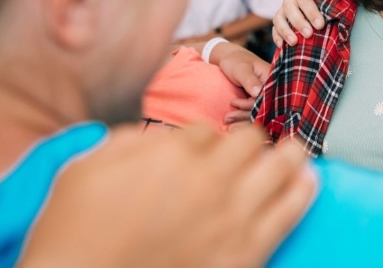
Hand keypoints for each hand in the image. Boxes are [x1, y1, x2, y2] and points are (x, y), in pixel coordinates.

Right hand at [21, 124, 316, 267]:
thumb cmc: (75, 232)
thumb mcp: (87, 167)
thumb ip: (133, 141)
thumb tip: (169, 138)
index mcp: (172, 154)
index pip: (210, 130)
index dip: (206, 137)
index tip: (202, 149)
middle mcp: (211, 180)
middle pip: (252, 140)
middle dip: (248, 140)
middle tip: (248, 147)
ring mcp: (232, 218)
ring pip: (280, 167)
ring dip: (286, 155)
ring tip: (294, 152)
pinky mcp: (246, 253)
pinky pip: (289, 213)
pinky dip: (302, 191)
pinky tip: (307, 180)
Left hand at [208, 42, 270, 125]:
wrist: (230, 60)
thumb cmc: (236, 61)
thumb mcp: (242, 68)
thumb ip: (250, 80)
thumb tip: (258, 92)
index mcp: (272, 79)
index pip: (266, 97)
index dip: (251, 104)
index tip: (235, 103)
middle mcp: (270, 90)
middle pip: (262, 108)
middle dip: (245, 115)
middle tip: (227, 117)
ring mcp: (263, 97)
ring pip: (256, 113)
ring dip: (241, 119)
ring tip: (226, 120)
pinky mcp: (256, 102)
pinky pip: (251, 113)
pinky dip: (241, 119)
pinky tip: (230, 125)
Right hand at [272, 0, 324, 47]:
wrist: (319, 3)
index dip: (310, 9)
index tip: (320, 23)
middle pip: (290, 7)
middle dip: (300, 22)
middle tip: (310, 34)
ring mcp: (282, 9)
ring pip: (279, 18)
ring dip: (286, 30)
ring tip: (295, 42)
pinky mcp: (278, 21)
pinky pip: (274, 29)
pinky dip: (277, 37)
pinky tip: (282, 45)